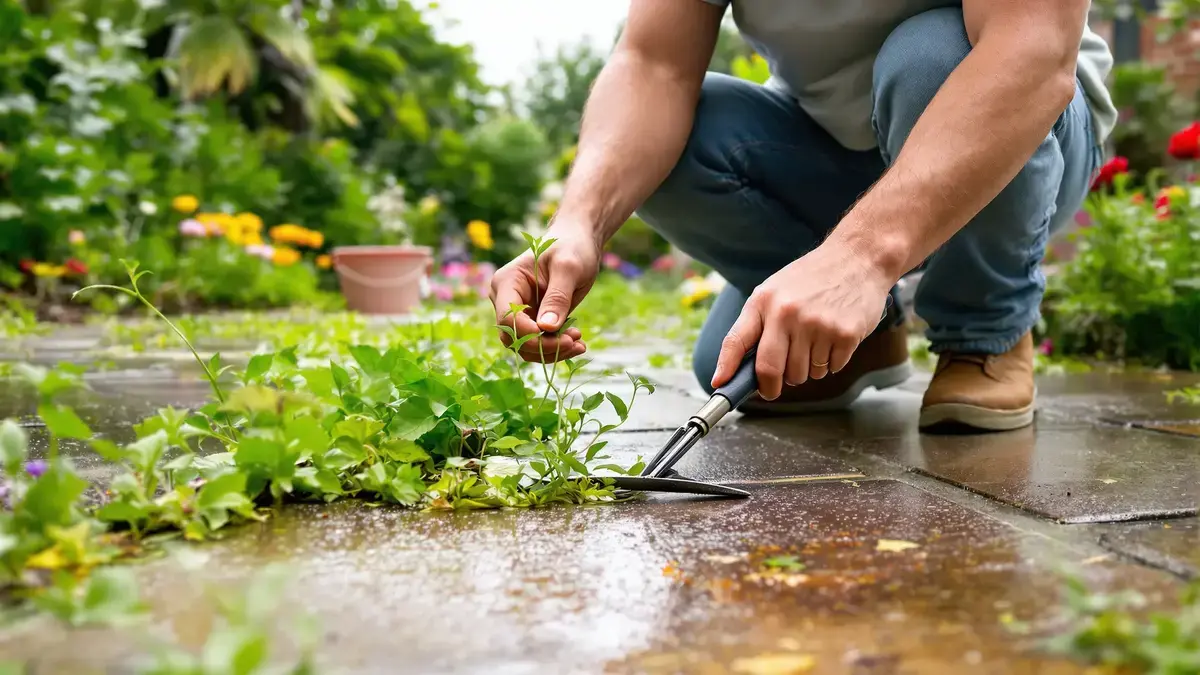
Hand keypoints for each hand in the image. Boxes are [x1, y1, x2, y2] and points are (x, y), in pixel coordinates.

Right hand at [489, 225, 601, 362]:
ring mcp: (518, 312)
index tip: (561, 338)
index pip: (507, 318)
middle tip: (575, 342)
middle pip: (514, 337)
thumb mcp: (568, 268)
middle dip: (544, 346)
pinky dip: (556, 348)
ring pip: (525, 346)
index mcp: (506, 282)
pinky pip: (539, 343)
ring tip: (579, 343)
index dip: (529, 334)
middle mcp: (506, 300)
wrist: (578, 243)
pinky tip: (578, 343)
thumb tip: (546, 328)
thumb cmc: (572, 248)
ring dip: (552, 351)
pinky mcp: (532, 320)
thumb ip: (557, 297)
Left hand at [711, 243, 892, 399]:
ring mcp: (816, 324)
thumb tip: (738, 368)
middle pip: (770, 370)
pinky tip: (833, 339)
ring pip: (803, 374)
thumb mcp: (774, 290)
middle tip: (775, 386)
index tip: (721, 386)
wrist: (858, 257)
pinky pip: (830, 370)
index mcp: (764, 301)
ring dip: (807, 370)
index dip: (727, 368)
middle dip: (771, 387)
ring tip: (814, 343)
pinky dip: (830, 363)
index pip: (736, 341)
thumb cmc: (812, 279)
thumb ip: (757, 325)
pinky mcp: (844, 334)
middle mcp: (787, 313)